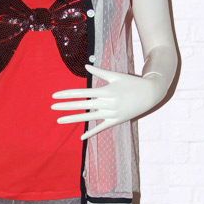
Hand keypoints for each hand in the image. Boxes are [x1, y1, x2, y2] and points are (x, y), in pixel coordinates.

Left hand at [51, 64, 165, 140]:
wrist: (150, 94)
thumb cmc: (132, 83)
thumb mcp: (115, 76)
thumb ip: (99, 72)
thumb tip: (86, 65)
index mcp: (105, 91)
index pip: (81, 93)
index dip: (67, 94)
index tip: (55, 95)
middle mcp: (106, 103)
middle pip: (82, 105)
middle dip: (65, 106)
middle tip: (52, 106)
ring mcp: (111, 114)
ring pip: (88, 117)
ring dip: (72, 119)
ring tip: (59, 120)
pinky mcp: (115, 121)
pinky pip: (101, 128)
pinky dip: (91, 133)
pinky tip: (81, 138)